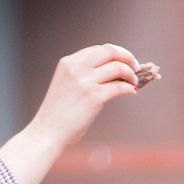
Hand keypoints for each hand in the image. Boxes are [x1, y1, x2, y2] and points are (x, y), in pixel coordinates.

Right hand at [0, 45, 147, 183]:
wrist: (47, 133)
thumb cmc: (58, 115)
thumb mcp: (67, 86)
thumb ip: (82, 75)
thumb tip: (112, 75)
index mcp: (68, 63)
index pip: (98, 50)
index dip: (115, 54)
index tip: (124, 62)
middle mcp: (76, 68)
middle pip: (110, 51)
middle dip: (127, 57)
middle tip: (136, 67)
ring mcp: (85, 82)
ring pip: (117, 67)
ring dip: (130, 73)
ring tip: (134, 82)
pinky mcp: (93, 97)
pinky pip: (119, 87)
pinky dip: (129, 88)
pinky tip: (132, 91)